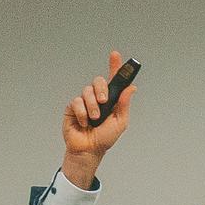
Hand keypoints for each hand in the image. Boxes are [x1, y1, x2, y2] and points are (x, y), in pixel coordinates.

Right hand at [60, 48, 133, 185]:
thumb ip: (124, 104)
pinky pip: (77, 101)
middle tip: (104, 101)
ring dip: (93, 106)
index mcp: (111, 99)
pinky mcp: (73, 107)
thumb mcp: (120, 122)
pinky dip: (82, 113)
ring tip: (94, 119)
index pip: (113, 79)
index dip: (115, 66)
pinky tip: (83, 122)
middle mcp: (97, 97)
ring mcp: (85, 101)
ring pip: (87, 91)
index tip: (115, 54)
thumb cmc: (105, 138)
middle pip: (98, 81)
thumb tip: (132, 88)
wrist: (88, 150)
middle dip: (102, 89)